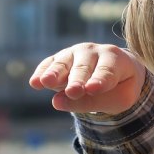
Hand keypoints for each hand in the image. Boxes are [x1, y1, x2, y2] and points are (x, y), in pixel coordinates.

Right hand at [28, 43, 146, 113]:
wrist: (115, 71)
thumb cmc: (119, 87)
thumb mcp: (118, 99)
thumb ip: (93, 102)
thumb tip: (56, 102)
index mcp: (115, 58)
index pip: (108, 71)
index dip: (100, 80)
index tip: (93, 89)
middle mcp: (93, 51)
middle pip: (84, 67)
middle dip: (77, 79)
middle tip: (73, 91)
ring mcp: (74, 53)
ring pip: (64, 63)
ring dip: (55, 73)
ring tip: (46, 82)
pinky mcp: (58, 59)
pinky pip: (49, 64)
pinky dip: (42, 72)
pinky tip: (35, 82)